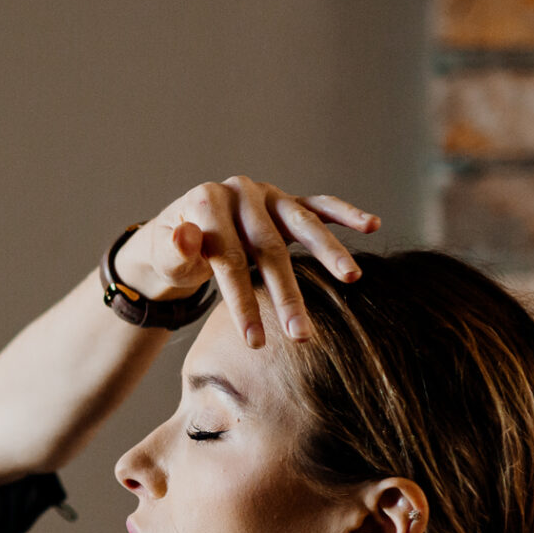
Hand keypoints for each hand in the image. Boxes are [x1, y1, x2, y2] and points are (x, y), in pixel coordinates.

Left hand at [112, 176, 378, 346]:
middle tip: (301, 335)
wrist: (176, 233)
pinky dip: (345, 213)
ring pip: (302, 224)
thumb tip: (186, 237)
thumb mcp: (162, 255)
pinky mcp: (285, 201)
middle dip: (286, 294)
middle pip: (269, 247)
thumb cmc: (171, 252)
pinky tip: (372, 224)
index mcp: (207, 202)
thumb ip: (172, 249)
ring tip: (352, 277)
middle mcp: (241, 192)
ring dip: (329, 252)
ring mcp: (267, 195)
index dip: (241, 300)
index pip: (229, 257)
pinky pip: (319, 204)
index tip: (253, 341)